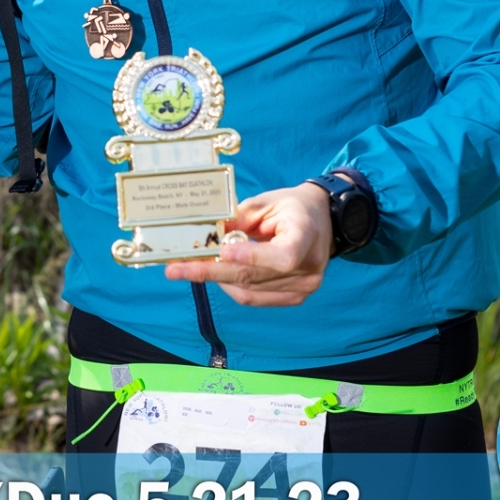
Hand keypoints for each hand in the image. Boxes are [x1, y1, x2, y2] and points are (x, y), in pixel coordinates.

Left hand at [164, 182, 333, 305]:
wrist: (322, 221)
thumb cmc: (291, 207)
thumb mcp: (265, 202)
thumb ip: (238, 219)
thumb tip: (206, 235)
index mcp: (306, 235)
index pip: (283, 255)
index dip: (252, 256)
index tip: (222, 252)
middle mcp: (309, 268)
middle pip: (255, 276)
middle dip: (211, 272)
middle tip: (176, 269)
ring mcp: (304, 287)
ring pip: (249, 289)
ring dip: (216, 278)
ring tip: (188, 266)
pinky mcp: (295, 297)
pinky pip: (254, 297)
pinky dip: (230, 285)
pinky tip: (213, 273)